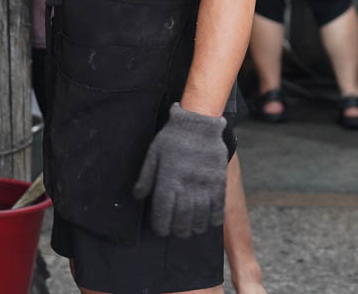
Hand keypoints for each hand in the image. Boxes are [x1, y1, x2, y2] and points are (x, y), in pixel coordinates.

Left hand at [132, 103, 226, 237]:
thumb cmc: (172, 138)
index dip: (160, 226)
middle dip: (178, 230)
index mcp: (168, 178)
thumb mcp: (153, 154)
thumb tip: (139, 197)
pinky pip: (218, 207)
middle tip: (176, 232)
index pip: (163, 212)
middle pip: (182, 218)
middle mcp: (186, 185)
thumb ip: (146, 178)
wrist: (198, 124)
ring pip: (201, 216)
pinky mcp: (218, 182)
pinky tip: (208, 223)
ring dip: (195, 227)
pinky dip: (213, 219)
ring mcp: (204, 184)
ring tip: (191, 229)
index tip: (160, 230)